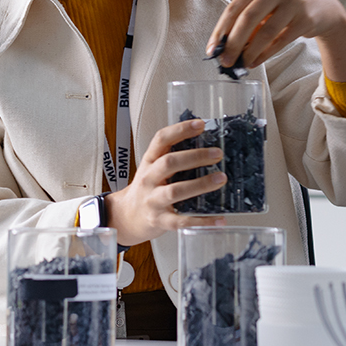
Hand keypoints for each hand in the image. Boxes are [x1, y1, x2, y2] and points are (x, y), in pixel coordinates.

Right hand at [104, 118, 227, 245]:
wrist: (125, 218)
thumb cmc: (146, 189)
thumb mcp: (152, 169)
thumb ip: (173, 157)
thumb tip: (208, 145)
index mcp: (149, 162)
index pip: (161, 140)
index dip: (180, 130)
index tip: (200, 124)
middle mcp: (149, 179)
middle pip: (169, 163)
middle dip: (195, 156)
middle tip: (217, 154)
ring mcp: (153, 201)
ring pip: (175, 191)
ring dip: (200, 184)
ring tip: (221, 179)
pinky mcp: (160, 221)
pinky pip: (182, 221)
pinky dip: (202, 220)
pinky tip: (219, 218)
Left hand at [206, 0, 345, 82]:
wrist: (324, 8)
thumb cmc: (287, 7)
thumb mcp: (268, 5)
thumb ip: (249, 20)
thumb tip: (224, 47)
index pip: (234, 7)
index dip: (221, 30)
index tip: (212, 49)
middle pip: (248, 18)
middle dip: (233, 43)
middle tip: (225, 61)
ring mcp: (294, 2)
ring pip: (265, 31)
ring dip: (250, 51)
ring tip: (242, 64)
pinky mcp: (306, 18)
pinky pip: (281, 40)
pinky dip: (266, 53)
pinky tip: (257, 61)